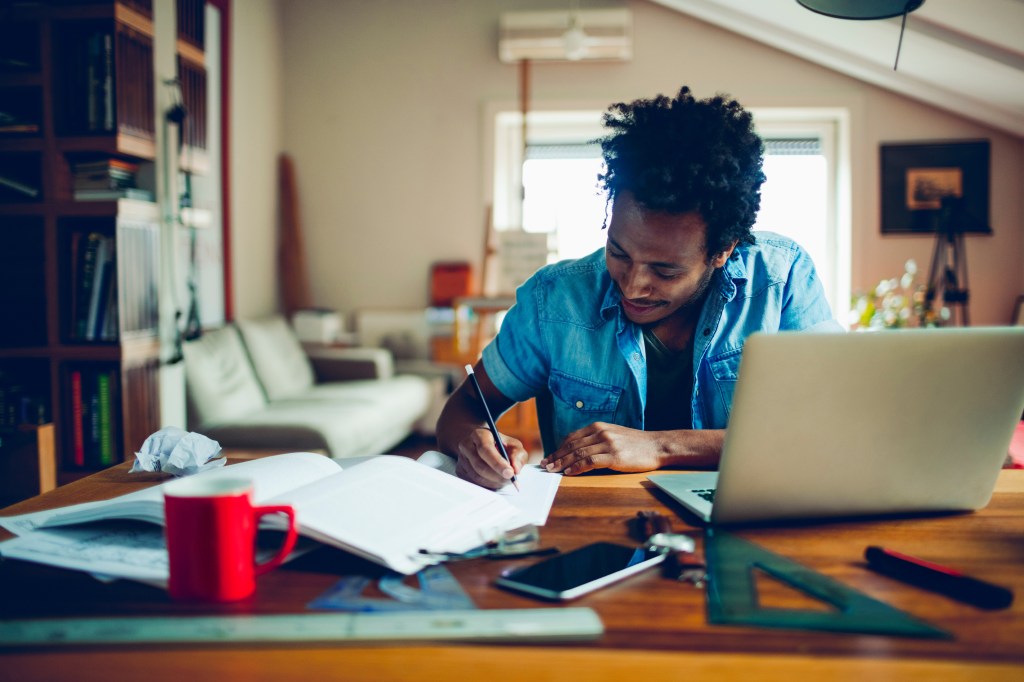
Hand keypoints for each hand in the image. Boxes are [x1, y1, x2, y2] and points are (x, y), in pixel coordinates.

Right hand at [455, 427, 528, 489]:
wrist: (481, 444)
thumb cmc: (499, 444)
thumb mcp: (513, 444)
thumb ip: (518, 455)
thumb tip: (516, 469)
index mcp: (479, 435)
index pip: (485, 450)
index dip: (498, 463)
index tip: (510, 473)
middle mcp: (466, 446)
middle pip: (480, 465)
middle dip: (498, 476)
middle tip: (511, 479)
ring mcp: (461, 459)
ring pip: (477, 477)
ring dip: (494, 482)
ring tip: (505, 479)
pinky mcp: (460, 471)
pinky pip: (474, 483)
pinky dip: (488, 485)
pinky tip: (496, 480)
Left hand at [541, 422, 665, 475]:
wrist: (657, 446)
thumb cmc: (637, 444)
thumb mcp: (614, 435)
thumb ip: (598, 439)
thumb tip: (579, 451)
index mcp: (599, 426)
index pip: (572, 437)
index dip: (559, 448)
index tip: (550, 456)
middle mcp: (601, 432)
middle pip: (572, 445)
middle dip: (557, 456)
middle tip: (546, 466)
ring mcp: (607, 444)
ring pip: (578, 454)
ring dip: (563, 463)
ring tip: (553, 471)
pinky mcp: (614, 456)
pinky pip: (589, 462)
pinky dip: (576, 468)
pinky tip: (569, 473)